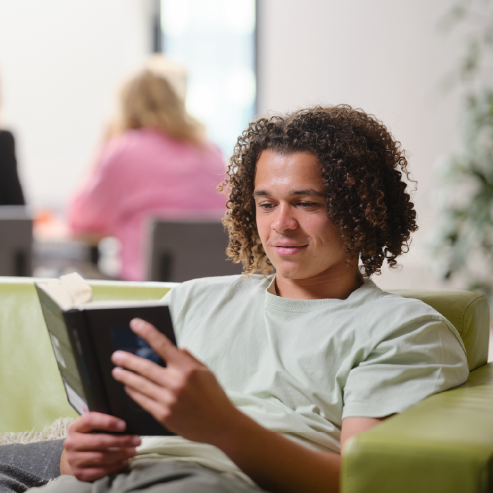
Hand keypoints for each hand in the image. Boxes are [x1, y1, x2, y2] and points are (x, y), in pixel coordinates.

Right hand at [61, 412, 140, 481]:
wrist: (73, 456)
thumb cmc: (88, 437)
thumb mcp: (91, 427)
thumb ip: (104, 423)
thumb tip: (126, 425)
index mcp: (75, 427)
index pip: (90, 420)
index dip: (108, 422)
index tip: (124, 425)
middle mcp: (71, 443)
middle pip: (99, 441)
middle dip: (121, 441)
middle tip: (137, 440)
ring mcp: (74, 460)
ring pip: (101, 457)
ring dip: (121, 454)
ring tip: (133, 451)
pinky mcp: (79, 474)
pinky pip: (100, 471)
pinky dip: (115, 466)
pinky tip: (124, 461)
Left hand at [111, 318, 239, 444]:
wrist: (220, 425)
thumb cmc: (214, 396)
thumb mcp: (206, 372)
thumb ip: (189, 359)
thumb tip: (176, 348)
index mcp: (187, 368)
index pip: (162, 345)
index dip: (147, 332)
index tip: (135, 323)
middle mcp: (176, 382)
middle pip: (145, 367)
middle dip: (127, 360)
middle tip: (116, 356)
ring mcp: (168, 400)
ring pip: (140, 385)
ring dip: (126, 377)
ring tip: (117, 371)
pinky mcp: (163, 415)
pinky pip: (143, 401)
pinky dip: (133, 392)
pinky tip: (128, 387)